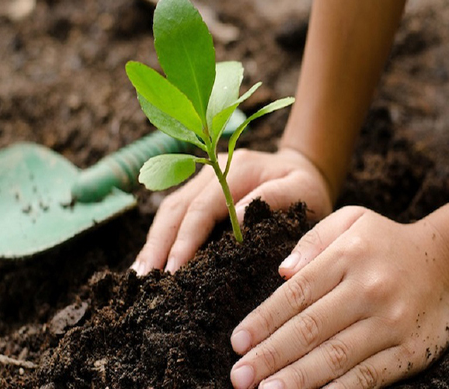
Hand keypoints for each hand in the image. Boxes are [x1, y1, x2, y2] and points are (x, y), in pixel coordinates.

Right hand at [131, 148, 332, 273]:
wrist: (303, 170)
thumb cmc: (306, 187)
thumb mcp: (301, 191)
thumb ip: (273, 199)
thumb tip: (236, 221)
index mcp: (237, 168)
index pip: (202, 207)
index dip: (185, 239)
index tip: (174, 270)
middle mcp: (213, 169)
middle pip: (176, 207)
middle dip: (159, 244)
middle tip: (145, 279)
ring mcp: (203, 178)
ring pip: (169, 209)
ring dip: (154, 242)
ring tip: (141, 275)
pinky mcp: (200, 191)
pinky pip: (175, 213)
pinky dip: (163, 237)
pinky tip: (154, 261)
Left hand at [229, 207, 448, 387]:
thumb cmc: (386, 243)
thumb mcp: (351, 220)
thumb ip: (314, 240)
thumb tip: (282, 272)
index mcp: (349, 255)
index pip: (297, 293)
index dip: (264, 320)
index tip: (237, 342)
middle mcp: (369, 289)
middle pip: (310, 328)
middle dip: (270, 355)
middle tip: (239, 376)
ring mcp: (392, 322)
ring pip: (335, 356)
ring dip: (297, 378)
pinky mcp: (410, 350)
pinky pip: (369, 376)